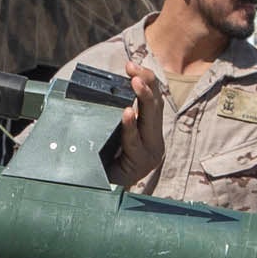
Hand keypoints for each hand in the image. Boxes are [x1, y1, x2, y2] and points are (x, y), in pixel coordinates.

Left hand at [105, 62, 168, 185]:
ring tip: (135, 83)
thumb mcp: (112, 133)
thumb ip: (116, 116)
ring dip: (143, 99)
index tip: (132, 65)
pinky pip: (134, 142)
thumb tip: (104, 86)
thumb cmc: (105, 160)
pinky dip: (130, 127)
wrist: (101, 192)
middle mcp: (154, 139)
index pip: (153, 99)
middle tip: (134, 70)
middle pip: (155, 106)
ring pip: (150, 121)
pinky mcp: (140, 165)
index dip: (146, 80)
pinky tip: (127, 114)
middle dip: (147, 85)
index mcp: (150, 129)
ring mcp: (150, 153)